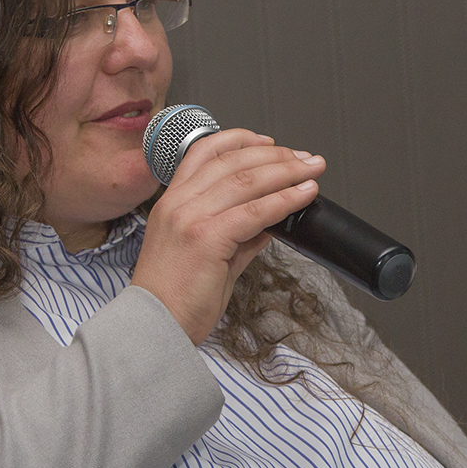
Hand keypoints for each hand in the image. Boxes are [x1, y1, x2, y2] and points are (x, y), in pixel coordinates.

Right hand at [130, 129, 324, 345]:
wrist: (154, 328)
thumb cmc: (173, 299)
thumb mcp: (206, 256)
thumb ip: (238, 234)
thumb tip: (270, 220)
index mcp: (171, 202)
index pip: (205, 152)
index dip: (240, 139)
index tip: (269, 143)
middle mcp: (178, 203)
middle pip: (232, 161)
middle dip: (276, 156)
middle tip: (305, 159)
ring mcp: (190, 218)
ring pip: (246, 180)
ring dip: (286, 172)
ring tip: (312, 170)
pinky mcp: (207, 238)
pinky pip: (255, 211)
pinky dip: (285, 200)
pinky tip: (304, 196)